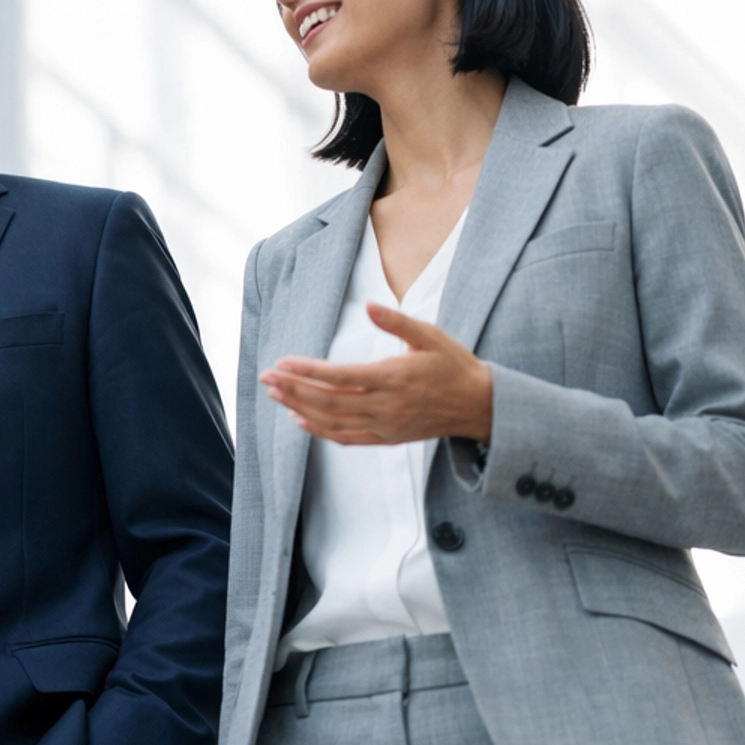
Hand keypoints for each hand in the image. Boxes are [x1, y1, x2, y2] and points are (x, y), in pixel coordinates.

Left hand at [262, 305, 492, 445]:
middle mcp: (385, 406)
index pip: (339, 376)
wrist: (479, 406)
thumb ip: (397, 322)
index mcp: (393, 378)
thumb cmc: (454, 365)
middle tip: (266, 376)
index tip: (282, 362)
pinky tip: (300, 420)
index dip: (307, 371)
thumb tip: (370, 305)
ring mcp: (384, 425)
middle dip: (293, 388)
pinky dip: (320, 430)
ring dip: (300, 408)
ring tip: (275, 394)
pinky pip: (346, 438)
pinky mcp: (386, 437)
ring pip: (332, 421)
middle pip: (328, 401)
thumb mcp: (430, 336)